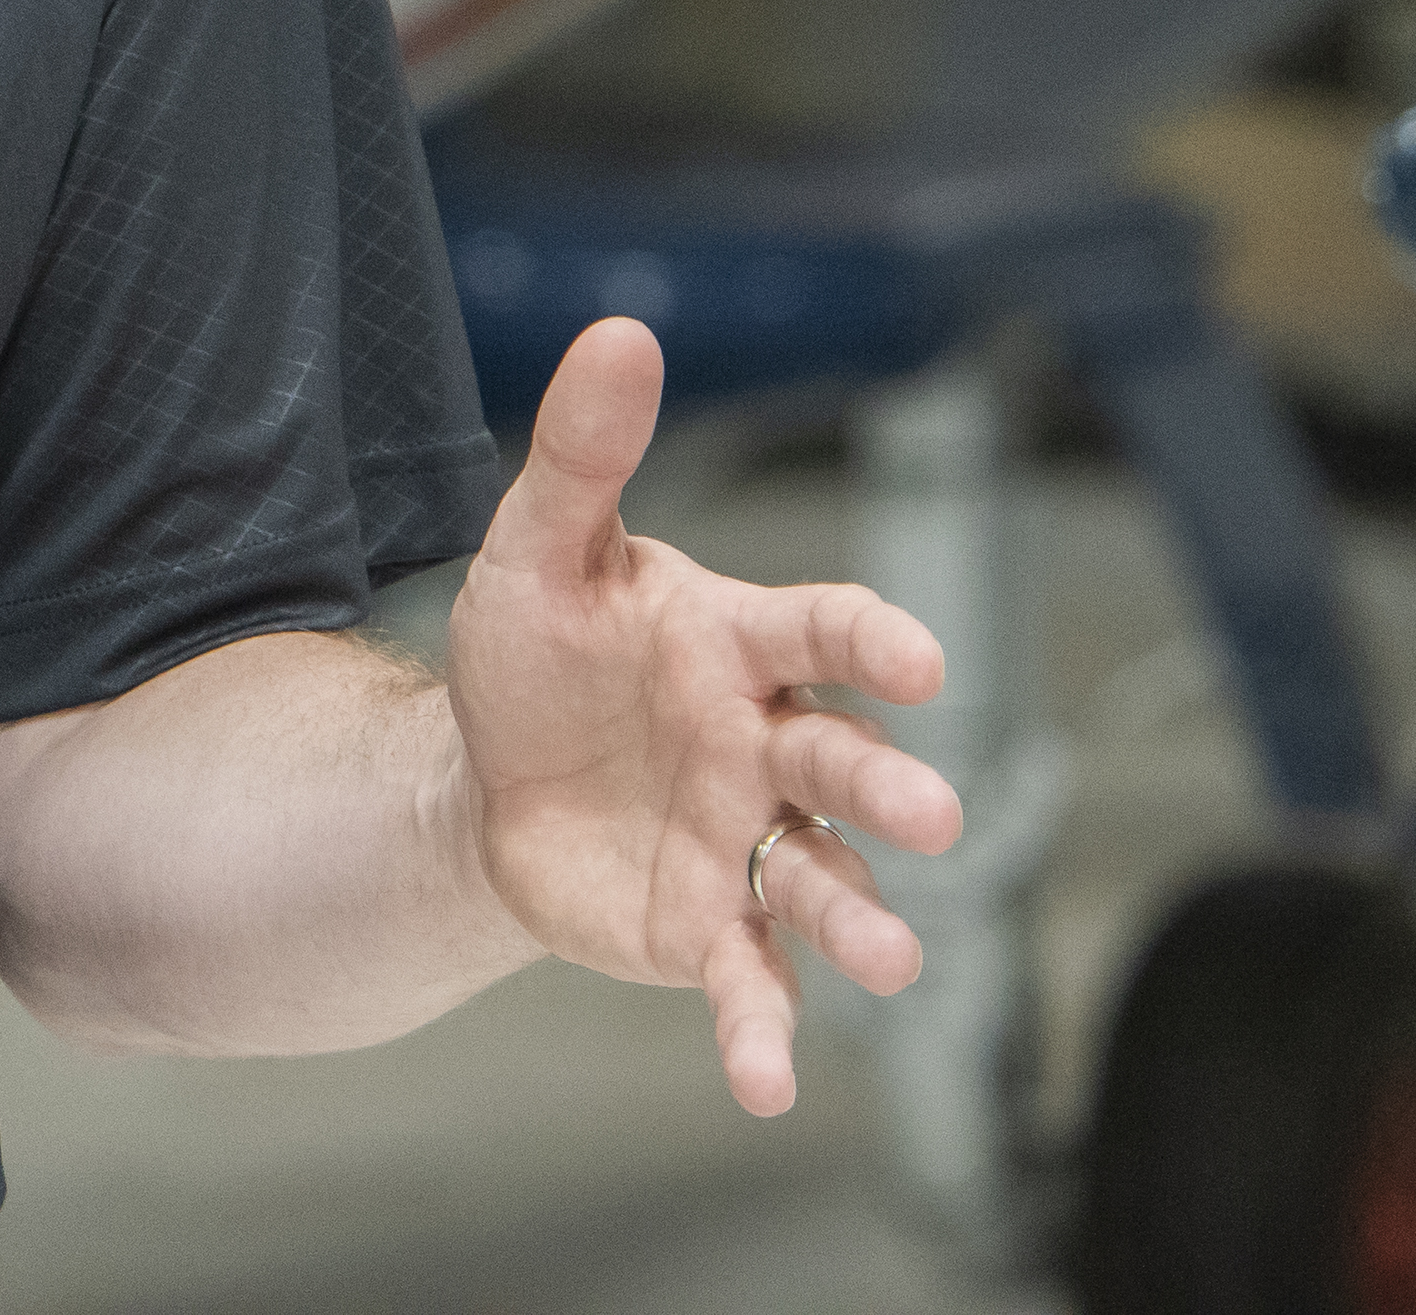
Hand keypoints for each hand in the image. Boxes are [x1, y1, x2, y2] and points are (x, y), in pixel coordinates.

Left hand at [440, 316, 960, 1114]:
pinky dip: (764, 1030)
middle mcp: (766, 743)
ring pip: (825, 880)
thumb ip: (583, 451)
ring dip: (863, 920)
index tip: (917, 658)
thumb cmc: (537, 650)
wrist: (481, 769)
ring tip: (899, 964)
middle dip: (892, 786)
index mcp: (739, 641)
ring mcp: (747, 840)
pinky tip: (765, 1084)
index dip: (873, 640)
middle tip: (934, 818)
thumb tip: (619, 330)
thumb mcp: (540, 546)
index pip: (824, 628)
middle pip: (846, 761)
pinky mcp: (708, 924)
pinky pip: (750, 977)